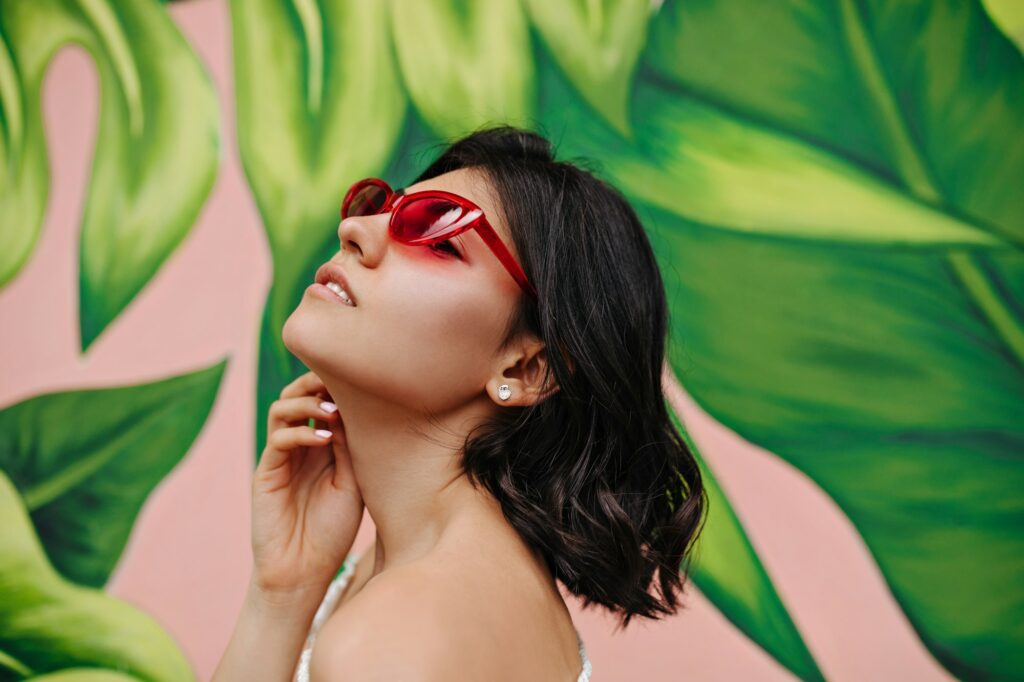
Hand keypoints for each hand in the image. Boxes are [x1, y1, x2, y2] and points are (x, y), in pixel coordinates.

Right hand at [250, 371, 363, 601]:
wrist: (304, 571)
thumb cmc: (333, 531)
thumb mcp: (352, 483)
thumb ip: (350, 447)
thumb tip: (352, 409)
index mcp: (323, 445)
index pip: (323, 400)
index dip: (338, 386)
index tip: (363, 380)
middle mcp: (300, 445)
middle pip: (297, 394)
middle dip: (316, 381)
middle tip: (340, 381)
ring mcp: (281, 457)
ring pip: (281, 408)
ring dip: (306, 401)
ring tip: (333, 411)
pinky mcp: (266, 473)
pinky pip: (278, 439)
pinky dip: (301, 432)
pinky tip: (324, 439)